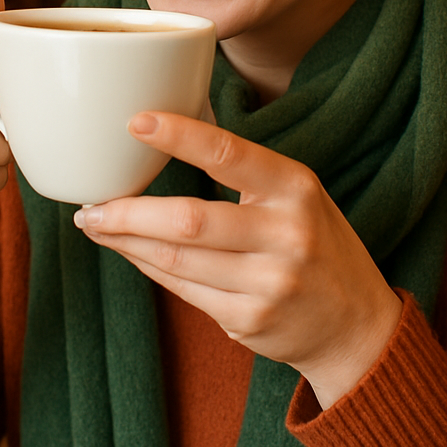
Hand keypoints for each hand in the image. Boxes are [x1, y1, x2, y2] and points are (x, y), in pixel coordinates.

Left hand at [73, 112, 401, 407]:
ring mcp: (268, 283)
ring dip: (127, 242)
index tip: (136, 122)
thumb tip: (165, 137)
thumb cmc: (315, 241)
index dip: (179, 136)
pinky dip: (148, 268)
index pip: (228, 153)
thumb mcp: (295, 194)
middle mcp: (285, 233)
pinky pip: (183, 290)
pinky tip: (129, 252)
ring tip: (97, 225)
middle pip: (189, 220)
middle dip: (128, 213)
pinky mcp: (249, 320)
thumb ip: (244, 171)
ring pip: (177, 259)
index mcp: (295, 186)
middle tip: (90, 205)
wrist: (356, 324)